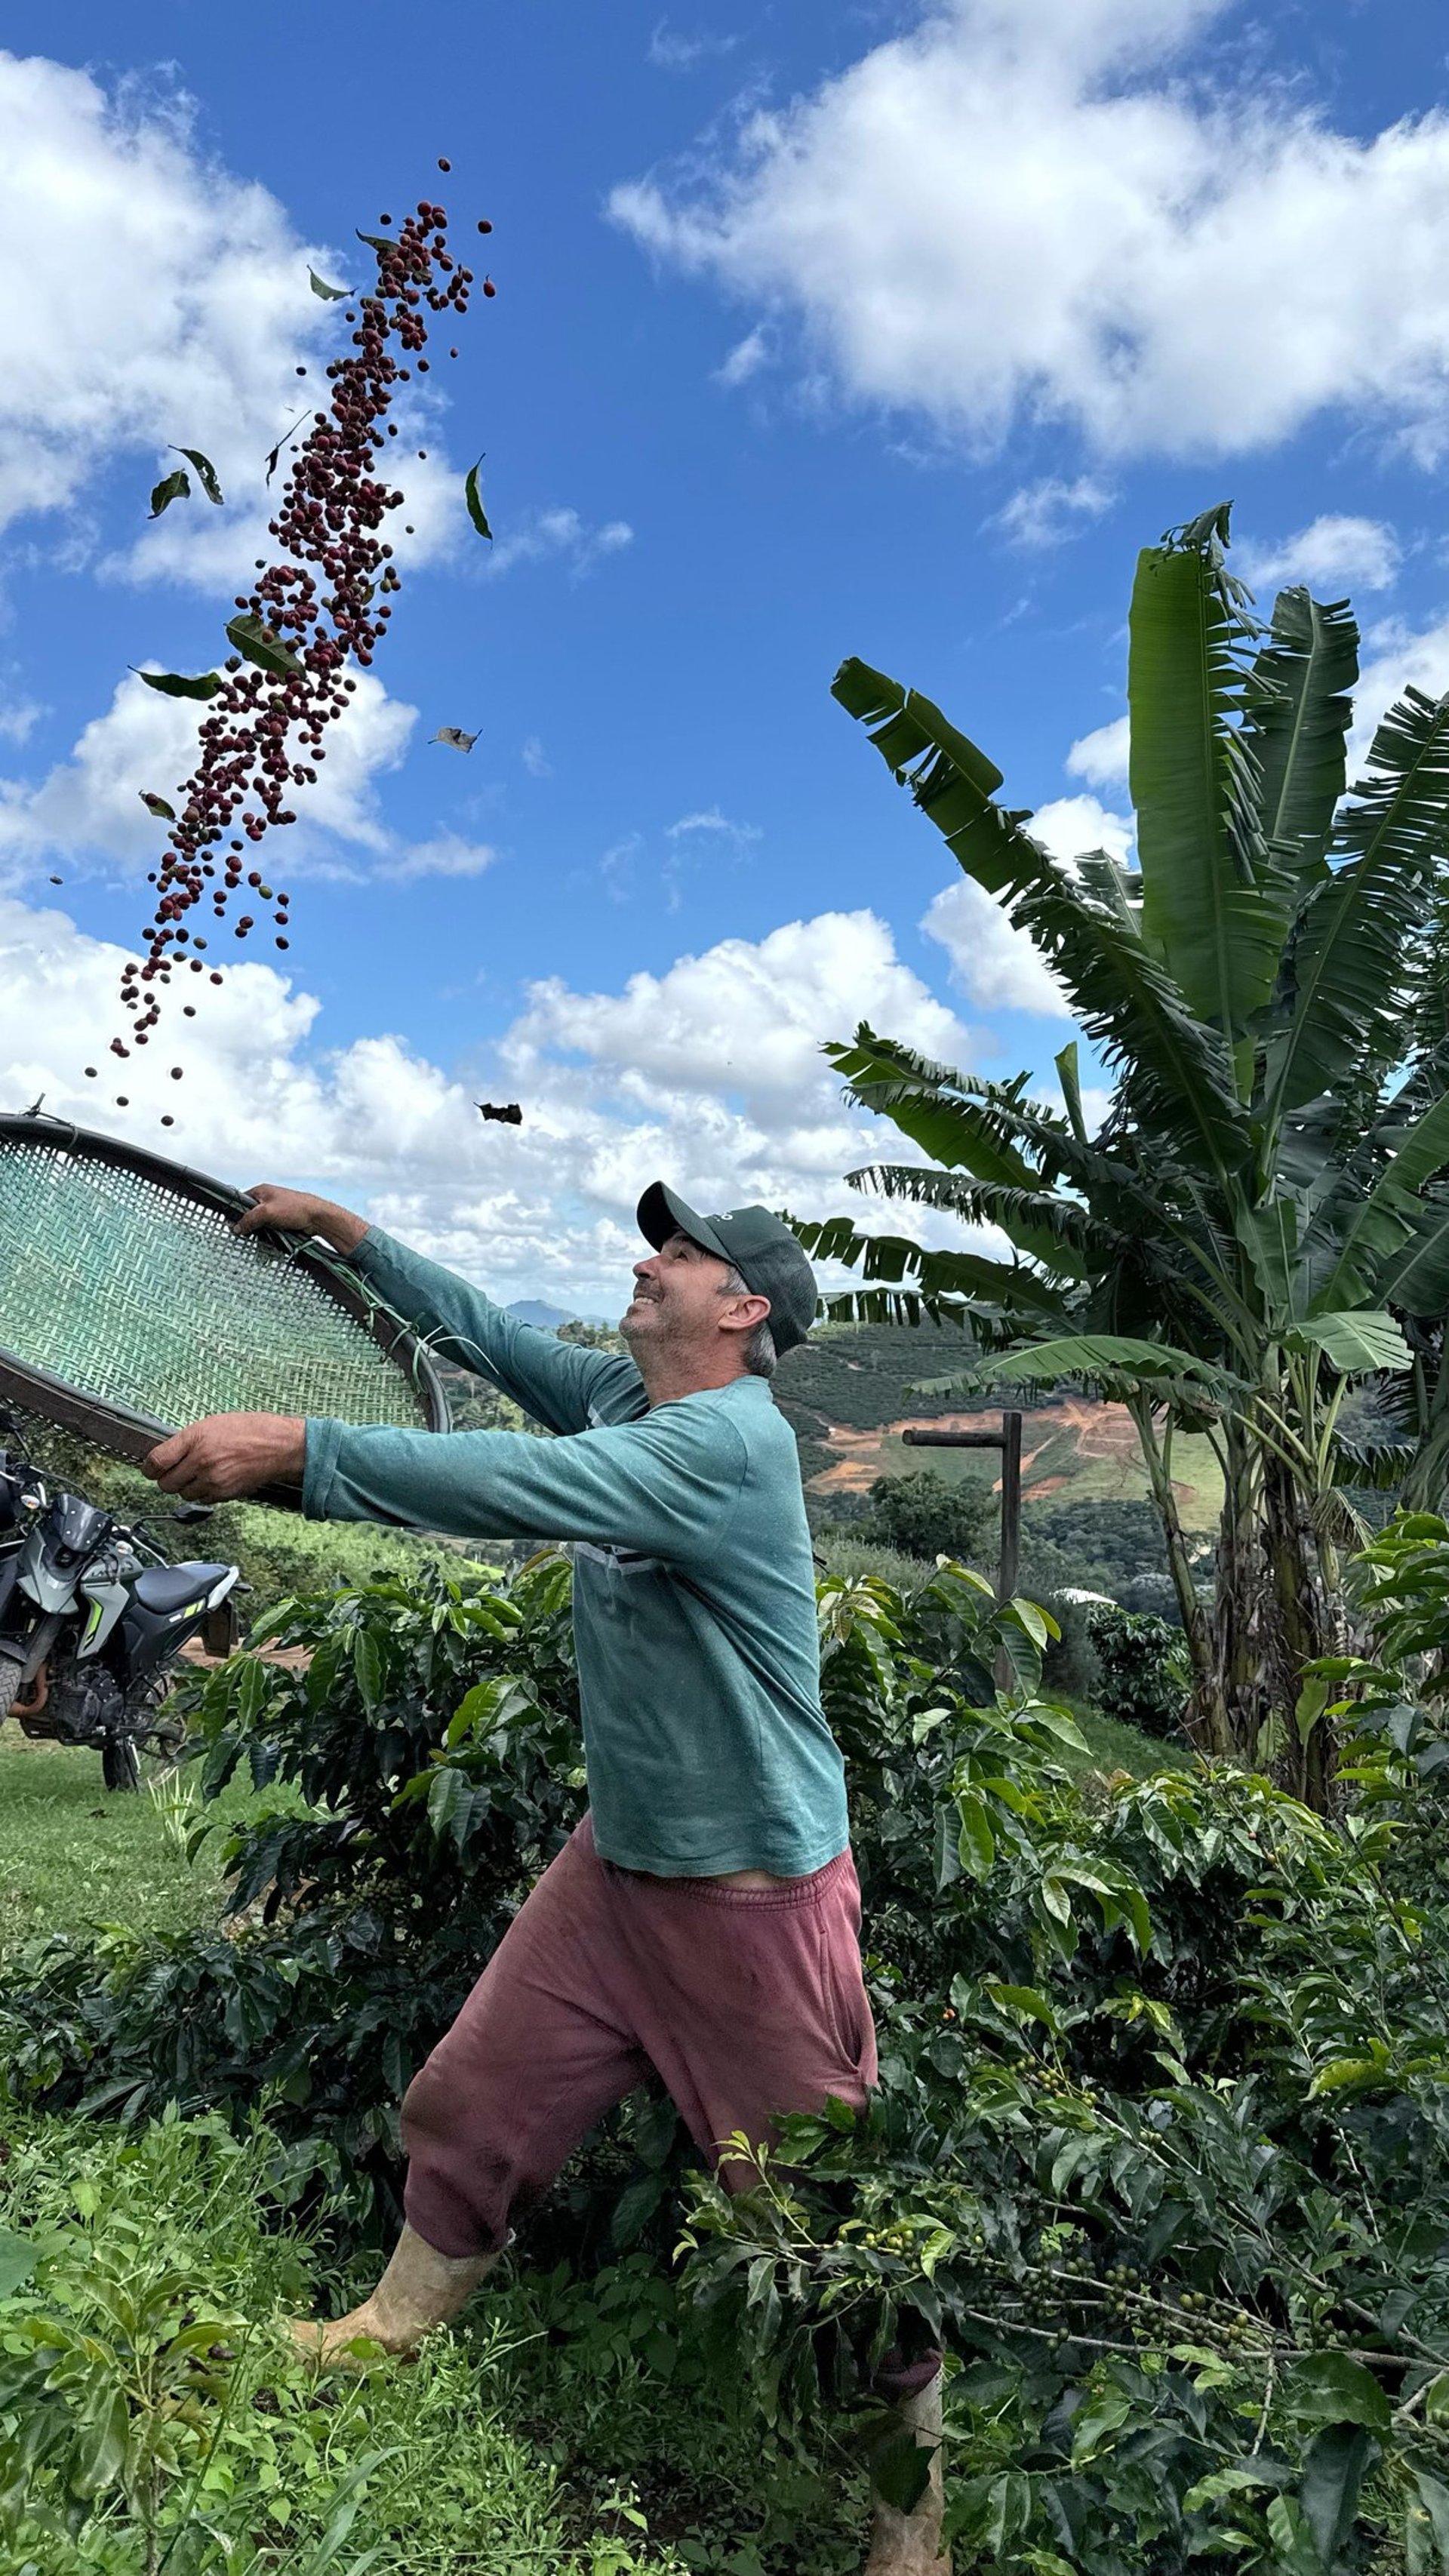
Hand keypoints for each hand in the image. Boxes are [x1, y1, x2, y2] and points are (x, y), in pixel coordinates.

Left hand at [143, 1413, 306, 1501]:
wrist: (280, 1446)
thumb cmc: (251, 1430)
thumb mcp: (213, 1423)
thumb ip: (188, 1440)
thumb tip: (167, 1455)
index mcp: (196, 1438)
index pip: (156, 1461)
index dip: (148, 1468)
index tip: (150, 1468)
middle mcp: (201, 1461)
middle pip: (166, 1483)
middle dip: (167, 1479)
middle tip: (175, 1471)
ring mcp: (212, 1480)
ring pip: (182, 1494)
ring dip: (186, 1487)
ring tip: (199, 1474)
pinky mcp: (224, 1494)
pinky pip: (201, 1499)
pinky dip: (203, 1493)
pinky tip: (213, 1479)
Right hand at [235, 1185, 366, 1254]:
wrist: (317, 1217)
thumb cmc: (296, 1208)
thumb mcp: (266, 1213)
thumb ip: (249, 1220)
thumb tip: (236, 1228)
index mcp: (261, 1191)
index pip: (241, 1201)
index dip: (236, 1213)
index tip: (233, 1225)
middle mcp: (268, 1199)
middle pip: (250, 1214)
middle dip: (250, 1225)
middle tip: (249, 1233)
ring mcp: (276, 1209)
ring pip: (260, 1223)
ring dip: (261, 1231)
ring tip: (264, 1235)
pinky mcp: (282, 1220)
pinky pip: (270, 1228)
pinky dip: (270, 1233)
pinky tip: (272, 1237)